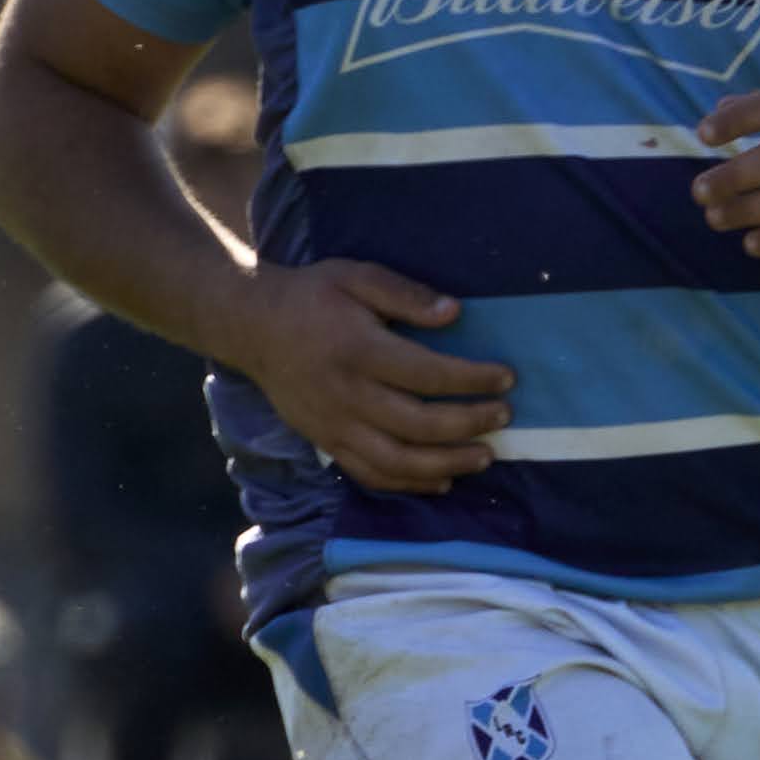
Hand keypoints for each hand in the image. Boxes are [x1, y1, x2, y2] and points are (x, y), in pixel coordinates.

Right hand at [206, 260, 513, 495]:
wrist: (252, 327)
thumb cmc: (312, 296)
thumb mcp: (356, 276)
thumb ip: (405, 294)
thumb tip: (454, 313)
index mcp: (359, 351)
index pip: (427, 373)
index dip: (471, 379)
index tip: (507, 378)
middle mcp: (347, 395)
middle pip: (418, 424)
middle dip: (469, 424)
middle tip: (504, 417)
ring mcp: (335, 425)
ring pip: (397, 460)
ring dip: (446, 464)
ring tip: (484, 457)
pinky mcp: (326, 442)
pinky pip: (370, 473)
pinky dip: (408, 484)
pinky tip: (440, 480)